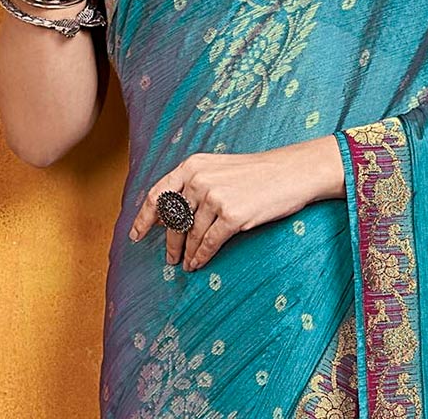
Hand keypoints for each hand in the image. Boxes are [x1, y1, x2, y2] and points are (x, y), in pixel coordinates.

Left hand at [128, 135, 343, 270]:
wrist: (291, 172)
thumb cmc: (256, 172)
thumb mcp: (219, 168)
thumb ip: (194, 185)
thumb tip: (171, 215)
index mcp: (193, 165)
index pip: (158, 194)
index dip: (144, 218)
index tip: (136, 235)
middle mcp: (200, 179)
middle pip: (173, 219)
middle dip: (170, 242)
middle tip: (169, 258)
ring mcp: (215, 197)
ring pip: (191, 234)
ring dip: (187, 253)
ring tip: (186, 263)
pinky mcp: (232, 216)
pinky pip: (208, 243)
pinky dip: (201, 256)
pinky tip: (198, 263)